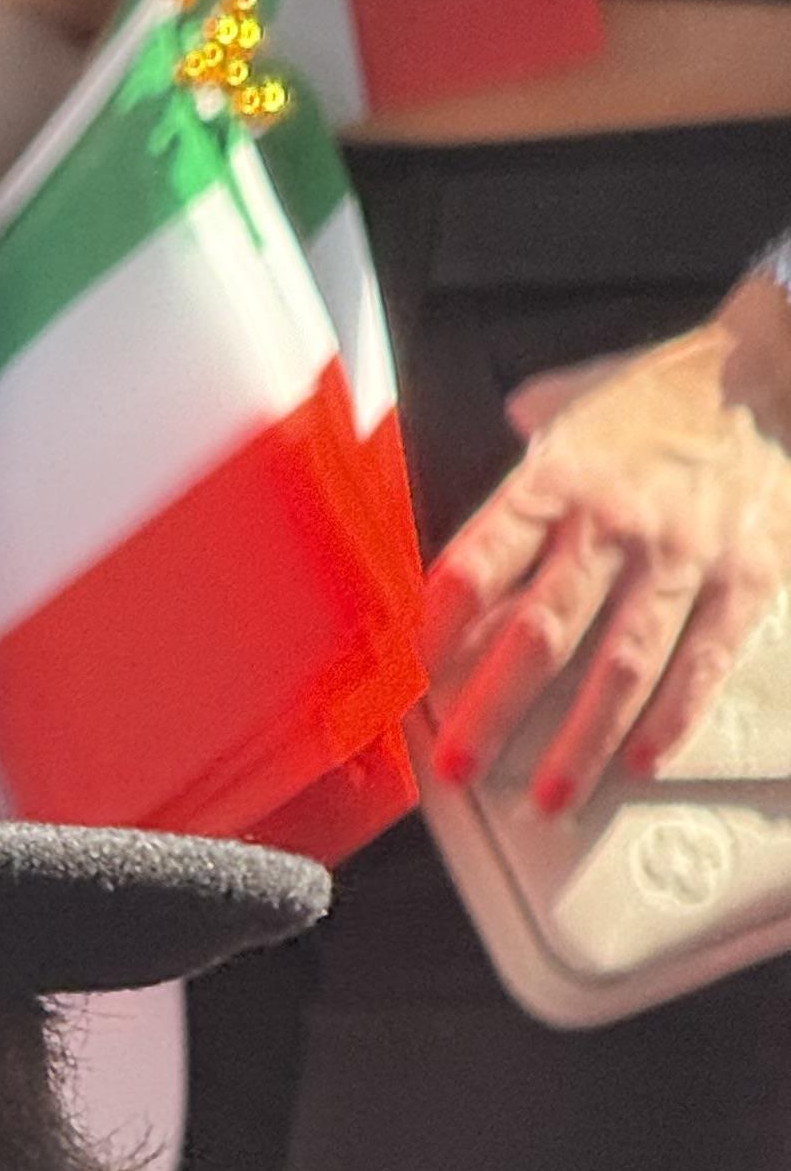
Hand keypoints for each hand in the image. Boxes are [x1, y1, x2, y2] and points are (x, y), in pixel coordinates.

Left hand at [423, 281, 790, 811]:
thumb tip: (465, 473)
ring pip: (622, 663)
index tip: (416, 677)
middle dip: (495, 709)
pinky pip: (703, 661)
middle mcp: (614, 523)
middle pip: (542, 630)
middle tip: (460, 768)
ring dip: (582, 740)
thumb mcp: (578, 404)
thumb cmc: (664, 396)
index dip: (443, 625)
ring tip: (548, 799)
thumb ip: (512, 456)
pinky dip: (672, 717)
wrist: (775, 371)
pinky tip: (639, 763)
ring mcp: (681, 557)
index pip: (481, 561)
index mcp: (558, 481)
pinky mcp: (744, 579)